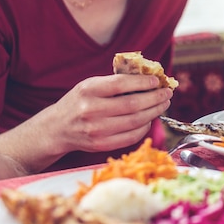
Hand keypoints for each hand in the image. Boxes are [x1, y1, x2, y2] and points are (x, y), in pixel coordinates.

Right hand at [44, 73, 171, 155]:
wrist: (57, 128)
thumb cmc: (78, 102)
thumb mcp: (90, 85)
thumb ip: (115, 81)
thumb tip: (147, 79)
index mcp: (88, 90)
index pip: (121, 84)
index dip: (143, 83)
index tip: (157, 81)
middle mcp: (91, 110)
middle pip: (132, 105)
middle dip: (155, 98)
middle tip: (167, 94)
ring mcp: (96, 130)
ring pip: (135, 121)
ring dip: (154, 112)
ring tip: (162, 105)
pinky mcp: (101, 144)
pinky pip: (131, 136)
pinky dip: (144, 127)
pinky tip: (149, 119)